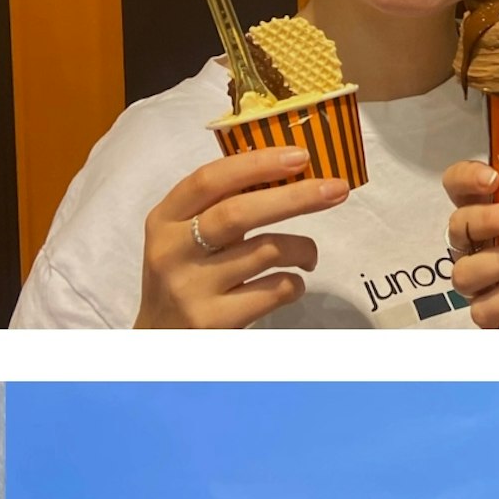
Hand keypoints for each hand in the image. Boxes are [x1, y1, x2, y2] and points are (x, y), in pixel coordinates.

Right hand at [136, 148, 347, 327]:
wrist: (161, 342)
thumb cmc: (186, 280)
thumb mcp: (186, 239)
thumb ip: (219, 209)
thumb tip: (286, 171)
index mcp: (163, 220)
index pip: (208, 181)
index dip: (256, 164)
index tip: (301, 155)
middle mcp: (172, 250)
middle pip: (238, 213)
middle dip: (294, 197)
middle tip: (337, 189)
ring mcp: (191, 287)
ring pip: (266, 252)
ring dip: (303, 248)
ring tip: (308, 256)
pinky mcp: (215, 320)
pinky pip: (275, 290)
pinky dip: (296, 283)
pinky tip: (290, 285)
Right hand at [443, 158, 498, 326]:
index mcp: (485, 216)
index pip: (458, 189)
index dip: (466, 178)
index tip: (491, 178)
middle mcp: (472, 246)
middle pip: (459, 225)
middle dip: (492, 218)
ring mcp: (474, 281)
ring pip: (465, 270)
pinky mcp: (484, 312)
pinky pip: (482, 306)